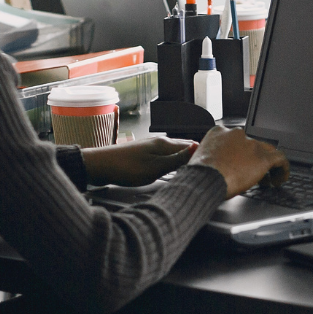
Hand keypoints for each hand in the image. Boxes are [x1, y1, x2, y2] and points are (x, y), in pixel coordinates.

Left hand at [80, 136, 196, 186]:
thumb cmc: (125, 168)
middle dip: (194, 157)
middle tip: (206, 169)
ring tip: (192, 171)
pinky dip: (172, 163)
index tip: (213, 165)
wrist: (99, 166)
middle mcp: (159, 142)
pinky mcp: (144, 154)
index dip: (202, 155)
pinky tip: (172, 171)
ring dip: (183, 160)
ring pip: (174, 152)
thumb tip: (197, 149)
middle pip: (183, 148)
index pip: (191, 146)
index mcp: (164, 144)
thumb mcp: (154, 168)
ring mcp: (151, 147)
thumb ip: (176, 160)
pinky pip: (165, 157)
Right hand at [187, 125, 289, 195]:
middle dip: (254, 159)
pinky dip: (282, 169)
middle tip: (253, 174)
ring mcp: (251, 144)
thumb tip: (208, 161)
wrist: (203, 179)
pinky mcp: (262, 158)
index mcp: (219, 132)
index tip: (241, 164)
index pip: (236, 140)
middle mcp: (236, 134)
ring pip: (268, 151)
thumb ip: (206, 156)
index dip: (241, 153)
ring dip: (268, 164)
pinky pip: (280, 160)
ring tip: (268, 178)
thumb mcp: (197, 159)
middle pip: (253, 145)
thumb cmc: (197, 174)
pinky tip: (279, 179)